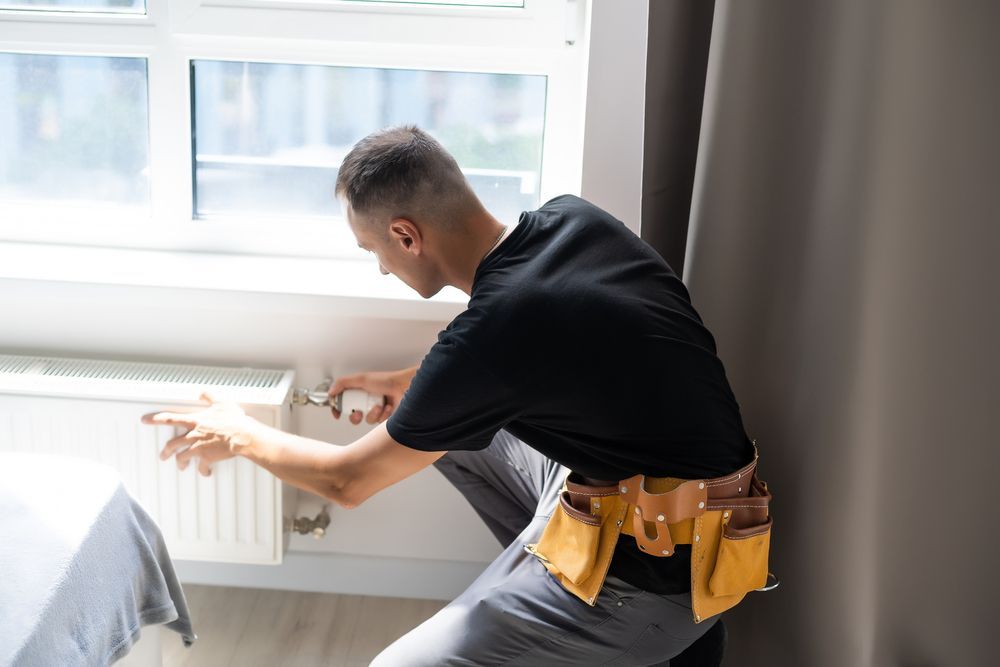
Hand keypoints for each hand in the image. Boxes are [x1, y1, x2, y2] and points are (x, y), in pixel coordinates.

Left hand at [140, 392, 260, 475]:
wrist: (242, 436)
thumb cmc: (234, 420)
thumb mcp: (222, 403)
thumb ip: (210, 397)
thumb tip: (203, 391)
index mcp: (195, 421)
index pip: (170, 418)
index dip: (155, 419)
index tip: (145, 420)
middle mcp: (193, 435)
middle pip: (172, 444)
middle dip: (166, 451)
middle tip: (163, 455)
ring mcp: (198, 448)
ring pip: (182, 457)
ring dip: (181, 463)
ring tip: (181, 466)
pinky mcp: (207, 458)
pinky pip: (201, 467)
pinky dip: (203, 471)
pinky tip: (205, 472)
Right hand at [329, 366, 417, 424]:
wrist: (406, 387)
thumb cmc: (388, 380)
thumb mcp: (362, 378)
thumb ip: (343, 383)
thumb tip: (330, 392)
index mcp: (359, 392)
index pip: (344, 403)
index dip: (338, 409)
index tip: (337, 414)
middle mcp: (366, 401)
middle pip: (353, 416)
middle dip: (355, 416)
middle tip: (359, 412)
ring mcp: (376, 410)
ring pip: (366, 420)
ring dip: (372, 413)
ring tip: (380, 405)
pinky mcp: (385, 418)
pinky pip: (379, 422)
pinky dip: (383, 414)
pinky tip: (389, 407)